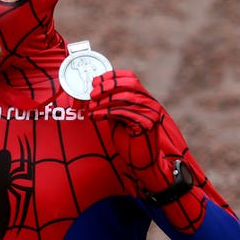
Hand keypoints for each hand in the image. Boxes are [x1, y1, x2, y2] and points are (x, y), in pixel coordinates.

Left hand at [87, 70, 204, 210]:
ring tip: (90, 107)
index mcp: (143, 98)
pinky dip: (106, 112)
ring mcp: (150, 113)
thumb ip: (111, 105)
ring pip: (125, 98)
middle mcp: (149, 103)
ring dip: (103, 101)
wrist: (143, 163)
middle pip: (128, 85)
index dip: (111, 76)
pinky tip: (94, 116)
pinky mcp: (146, 124)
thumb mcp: (118, 118)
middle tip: (90, 94)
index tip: (95, 81)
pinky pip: (124, 113)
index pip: (130, 78)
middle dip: (106, 87)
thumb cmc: (129, 142)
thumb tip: (92, 94)